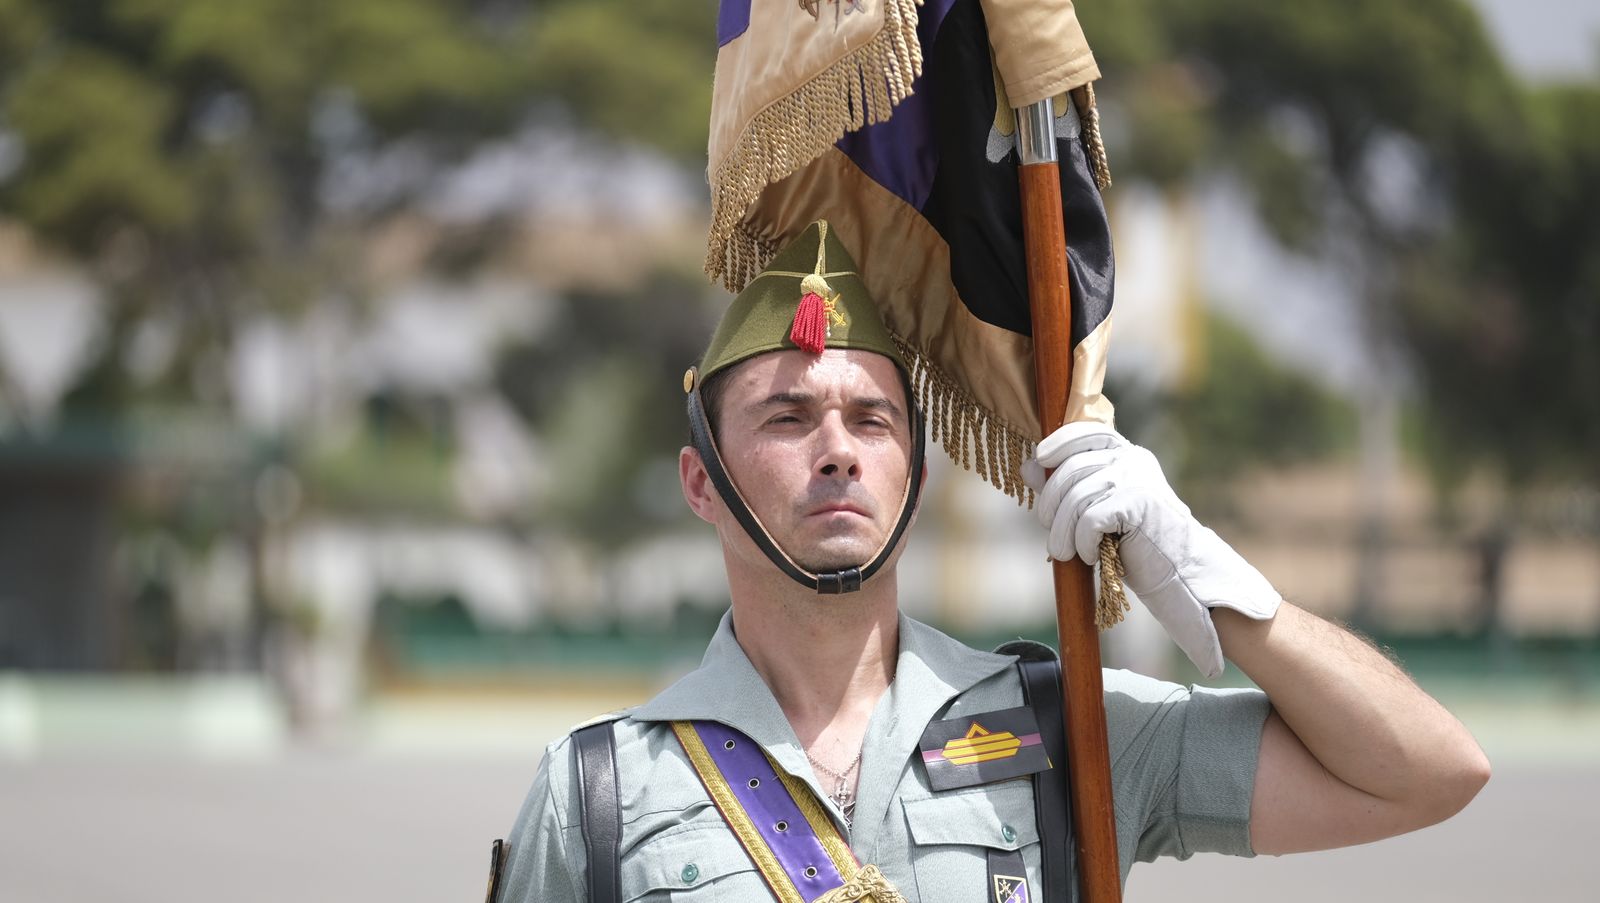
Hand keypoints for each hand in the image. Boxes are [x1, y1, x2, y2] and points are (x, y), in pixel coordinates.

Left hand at [1021, 422, 1280, 677]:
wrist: (1178, 572)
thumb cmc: (1133, 542)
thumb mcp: (1095, 508)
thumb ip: (1065, 485)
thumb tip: (1028, 465)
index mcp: (1125, 454)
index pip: (1086, 432)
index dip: (1059, 442)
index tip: (1041, 458)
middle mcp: (1132, 460)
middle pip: (1070, 470)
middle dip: (1050, 507)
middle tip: (1054, 539)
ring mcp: (1136, 478)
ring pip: (1075, 498)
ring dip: (1063, 533)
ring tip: (1068, 553)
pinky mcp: (1138, 502)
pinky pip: (1090, 519)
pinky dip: (1084, 542)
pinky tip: (1092, 555)